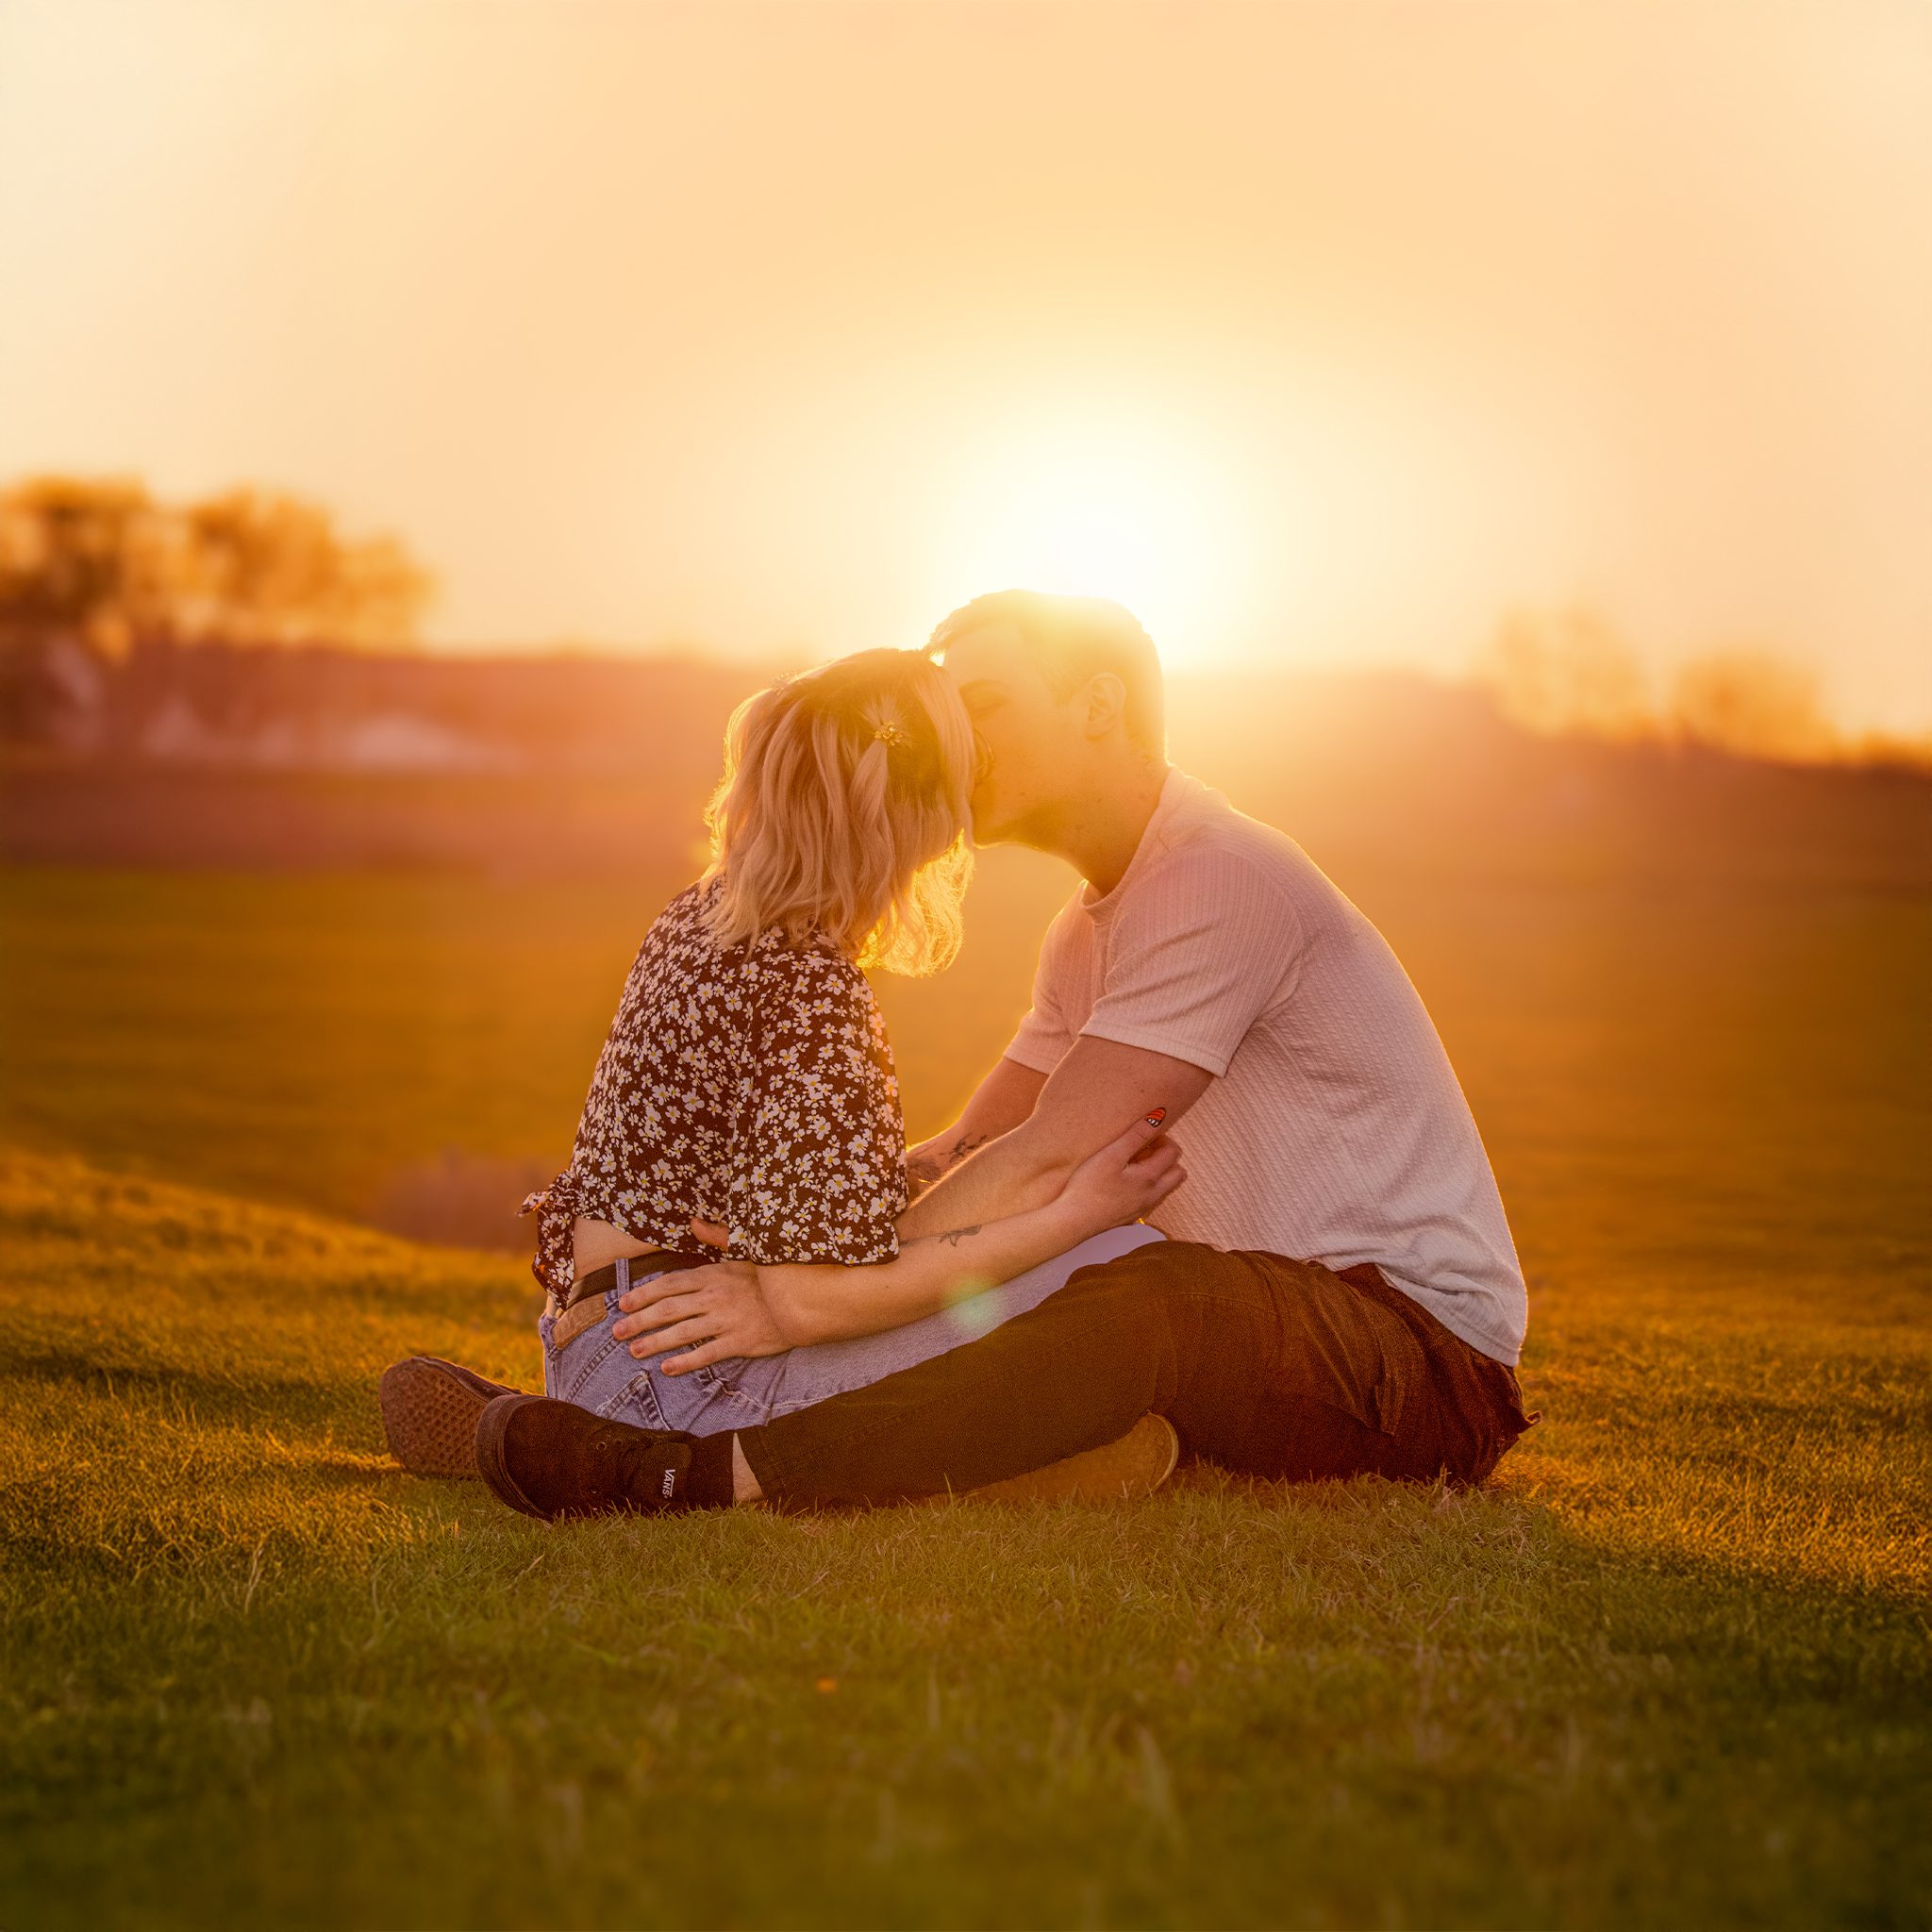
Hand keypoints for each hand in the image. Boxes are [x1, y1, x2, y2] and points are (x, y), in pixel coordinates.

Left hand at [610, 1242, 793, 1373]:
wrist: (805, 1299)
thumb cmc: (772, 1276)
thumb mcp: (745, 1250)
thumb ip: (717, 1237)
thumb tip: (693, 1222)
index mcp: (713, 1275)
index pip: (670, 1283)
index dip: (644, 1293)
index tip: (623, 1303)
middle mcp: (714, 1297)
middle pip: (668, 1309)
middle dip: (640, 1320)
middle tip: (617, 1331)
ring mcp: (726, 1320)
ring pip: (682, 1332)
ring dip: (655, 1341)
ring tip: (634, 1350)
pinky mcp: (739, 1342)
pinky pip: (706, 1353)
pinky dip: (685, 1362)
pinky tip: (667, 1368)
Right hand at [1053, 1111, 1185, 1235]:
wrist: (1073, 1221)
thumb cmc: (1088, 1188)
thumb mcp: (1112, 1155)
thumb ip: (1136, 1136)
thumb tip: (1157, 1118)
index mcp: (1150, 1177)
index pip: (1173, 1153)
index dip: (1163, 1138)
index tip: (1145, 1134)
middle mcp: (1152, 1195)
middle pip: (1178, 1173)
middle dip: (1167, 1156)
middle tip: (1146, 1148)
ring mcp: (1143, 1208)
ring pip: (1166, 1188)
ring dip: (1159, 1172)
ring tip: (1134, 1163)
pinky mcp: (1131, 1217)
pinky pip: (1151, 1199)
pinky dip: (1147, 1186)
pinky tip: (1126, 1182)